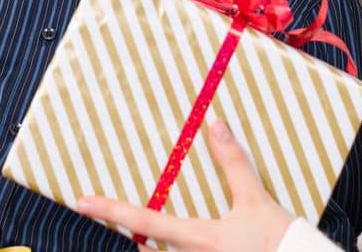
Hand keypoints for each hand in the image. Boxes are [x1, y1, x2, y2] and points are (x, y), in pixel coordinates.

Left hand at [73, 118, 295, 251]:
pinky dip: (175, 251)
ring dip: (157, 246)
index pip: (143, 220)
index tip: (81, 201)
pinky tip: (193, 242)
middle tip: (116, 214)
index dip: (110, 210)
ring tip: (147, 231)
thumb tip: (214, 124)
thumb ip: (234, 163)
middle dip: (134, 234)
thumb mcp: (256, 200)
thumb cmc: (280, 242)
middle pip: (146, 249)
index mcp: (197, 238)